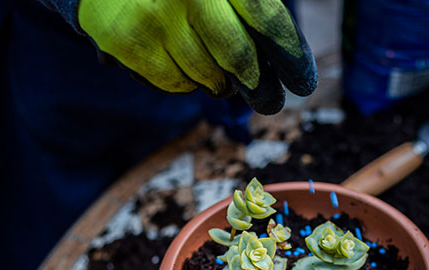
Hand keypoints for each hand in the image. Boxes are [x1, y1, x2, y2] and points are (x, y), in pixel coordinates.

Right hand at [78, 0, 316, 113]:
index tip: (303, 83)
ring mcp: (154, 17)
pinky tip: (186, 65)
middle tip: (270, 101)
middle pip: (239, 58)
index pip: (267, 20)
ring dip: (221, 84)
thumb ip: (251, 8)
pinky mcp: (125, 41)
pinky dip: (188, 83)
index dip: (291, 57)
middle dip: (260, 87)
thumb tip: (285, 58)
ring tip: (222, 77)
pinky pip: (174, 84)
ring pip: (207, 78)